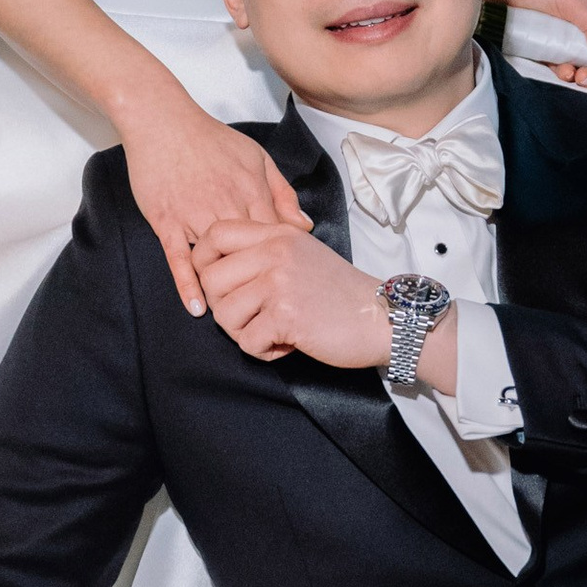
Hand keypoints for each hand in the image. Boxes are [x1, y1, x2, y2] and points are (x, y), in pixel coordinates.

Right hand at [122, 94, 307, 314]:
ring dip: (229, 287)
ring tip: (238, 314)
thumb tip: (306, 225)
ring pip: (217, 259)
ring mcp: (194, 215)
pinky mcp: (167, 221)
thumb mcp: (256, 157)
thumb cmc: (210, 139)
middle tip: (269, 307)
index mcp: (252, 191)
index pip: (277, 236)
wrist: (162, 120)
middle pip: (250, 253)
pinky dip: (188, 283)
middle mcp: (227, 205)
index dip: (285, 261)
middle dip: (261, 280)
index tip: (291, 281)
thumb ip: (282, 191)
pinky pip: (178, 258)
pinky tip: (198, 307)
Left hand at [196, 215, 391, 368]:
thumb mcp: (302, 254)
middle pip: (211, 280)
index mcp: (277, 234)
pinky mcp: (286, 316)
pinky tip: (287, 344)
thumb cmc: (339, 293)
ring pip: (224, 315)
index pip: (215, 234)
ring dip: (244, 333)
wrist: (384, 318)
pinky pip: (247, 342)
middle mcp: (275, 252)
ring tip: (273, 332)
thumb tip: (212, 270)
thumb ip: (263, 252)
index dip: (202, 261)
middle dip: (223, 308)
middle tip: (252, 318)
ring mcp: (280, 283)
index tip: (217, 285)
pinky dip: (264, 351)